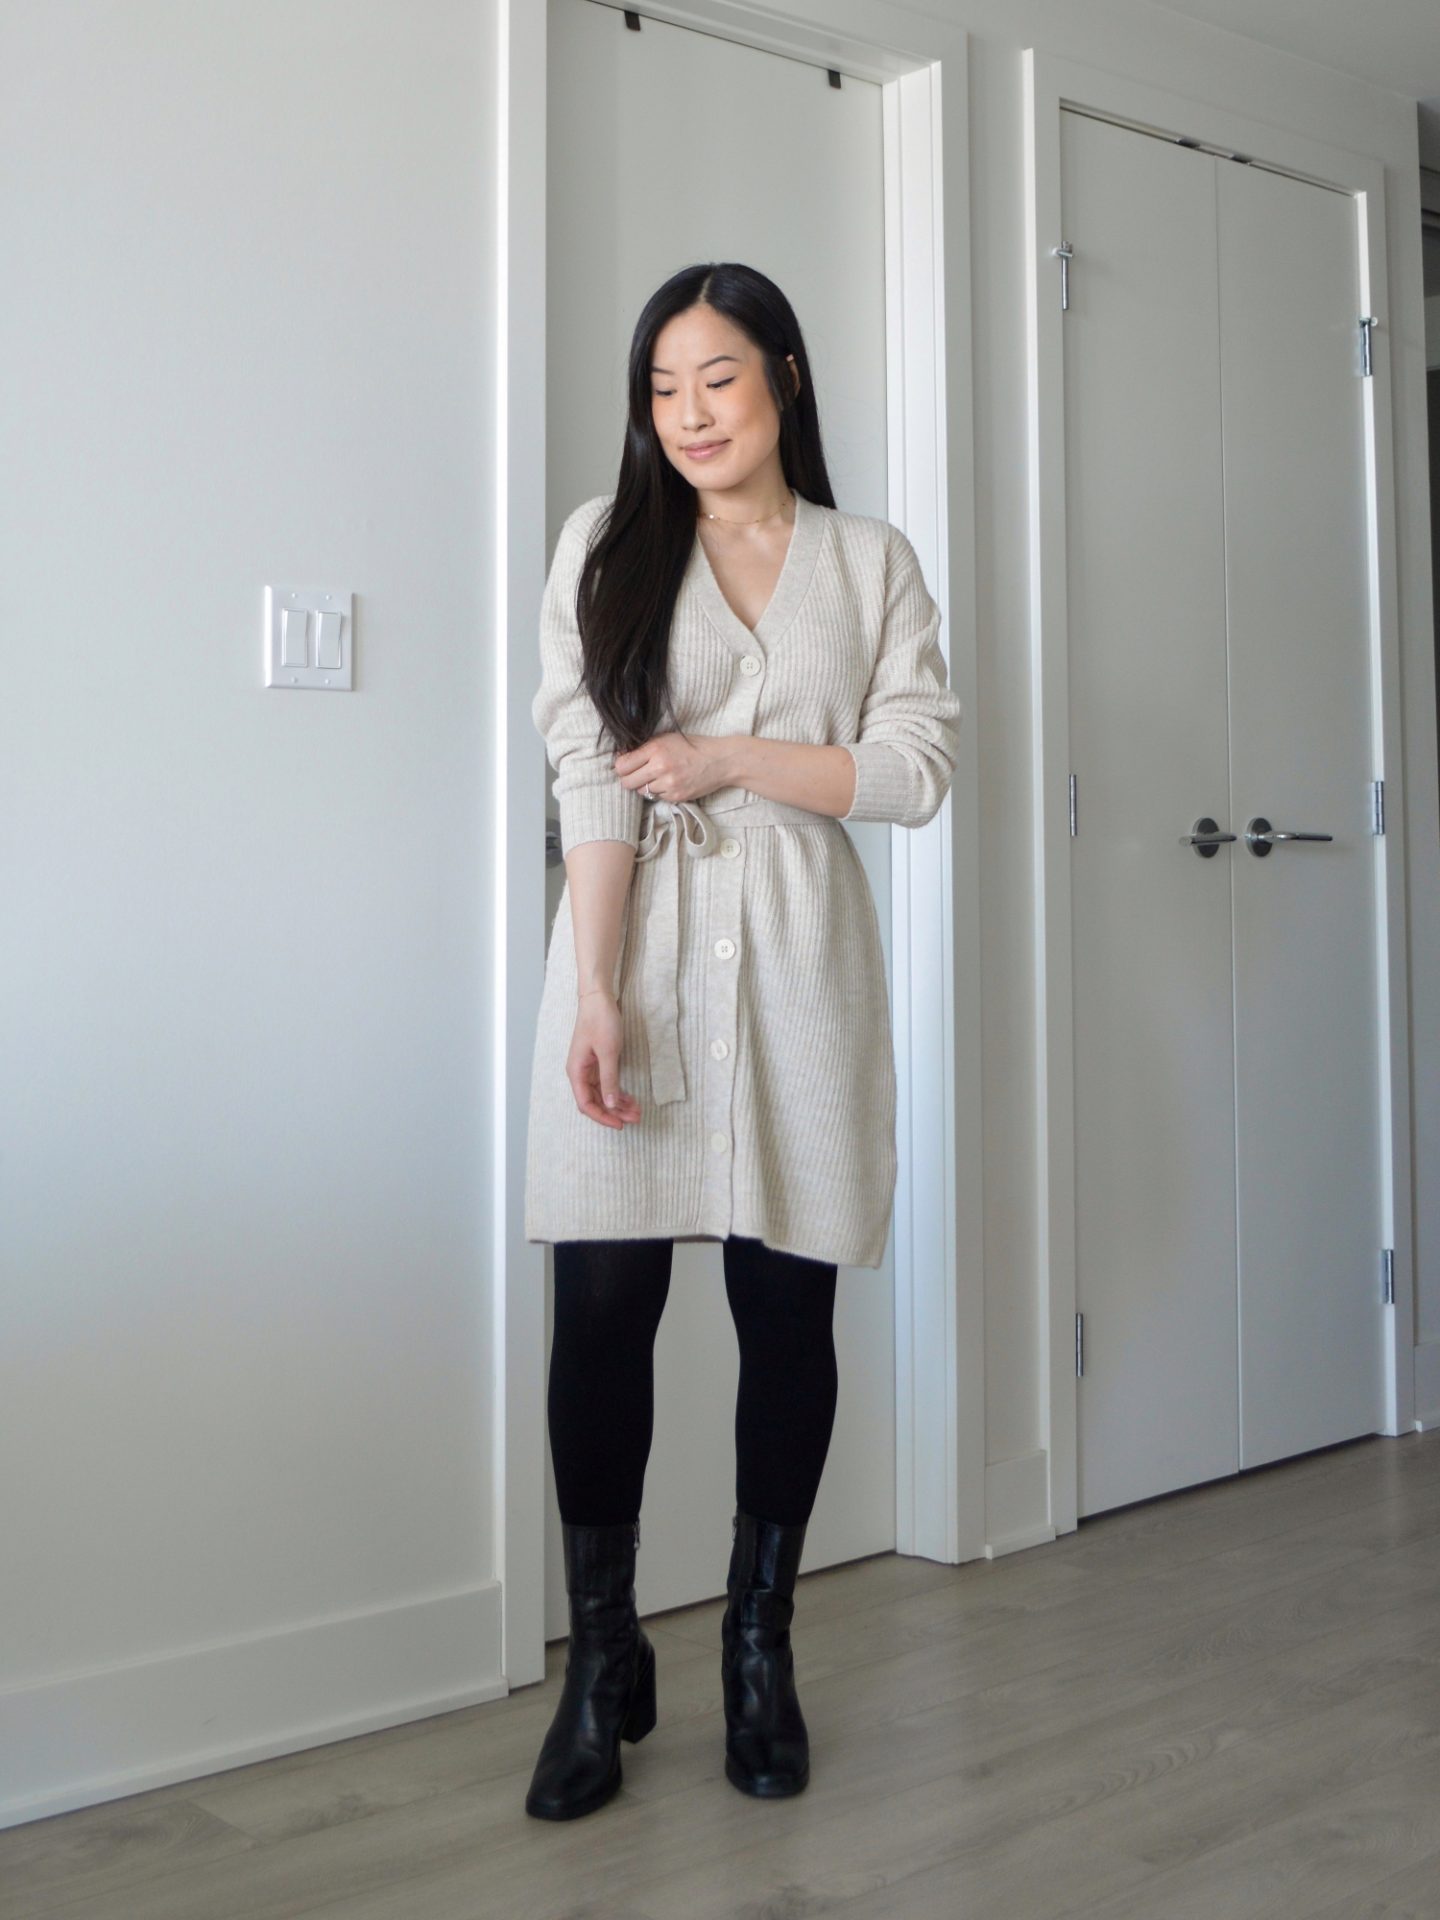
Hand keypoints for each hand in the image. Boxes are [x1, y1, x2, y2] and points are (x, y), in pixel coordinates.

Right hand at [567, 987, 641, 1128]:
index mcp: (576, 1072)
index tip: (620, 1124)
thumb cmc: (600, 1021)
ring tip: (637, 1110)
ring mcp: (589, 1068)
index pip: (586, 1104)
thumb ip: (609, 1079)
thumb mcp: (608, 1052)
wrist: (599, 999)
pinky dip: (618, 1092)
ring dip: (618, 1104)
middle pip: (595, 1101)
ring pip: (602, 1094)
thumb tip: (611, 1105)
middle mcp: (580, 1073)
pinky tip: (630, 1098)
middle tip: (636, 1118)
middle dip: (614, 1112)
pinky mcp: (597, 1062)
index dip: (603, 1117)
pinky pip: (606, 1083)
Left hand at [613, 733, 734, 803]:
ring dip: (645, 786)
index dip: (621, 767)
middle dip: (629, 779)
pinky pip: (656, 798)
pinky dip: (659, 792)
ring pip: (641, 791)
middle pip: (627, 782)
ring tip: (658, 777)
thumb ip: (645, 746)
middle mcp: (660, 767)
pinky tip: (670, 783)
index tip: (626, 766)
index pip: (622, 765)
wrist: (720, 761)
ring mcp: (668, 784)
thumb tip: (622, 755)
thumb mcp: (668, 738)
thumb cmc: (693, 746)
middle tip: (637, 774)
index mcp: (656, 748)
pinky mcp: (676, 797)